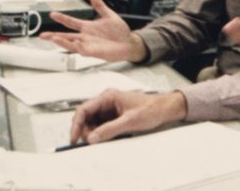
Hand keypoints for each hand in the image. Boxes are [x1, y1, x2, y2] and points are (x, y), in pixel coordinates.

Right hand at [41, 0, 147, 62]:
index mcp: (88, 27)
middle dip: (53, 36)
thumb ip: (99, 5)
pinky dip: (77, 47)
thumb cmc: (119, 31)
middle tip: (42, 35)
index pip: (71, 22)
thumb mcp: (109, 15)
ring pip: (71, 44)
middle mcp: (85, 37)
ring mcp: (88, 45)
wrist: (129, 42)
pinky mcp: (94, 52)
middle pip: (66, 36)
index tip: (52, 14)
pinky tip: (73, 43)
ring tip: (53, 38)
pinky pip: (82, 50)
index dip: (62, 18)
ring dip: (62, 42)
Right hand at [69, 90, 186, 144]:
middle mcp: (106, 101)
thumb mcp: (130, 121)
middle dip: (85, 131)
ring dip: (92, 133)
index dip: (76, 124)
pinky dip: (100, 134)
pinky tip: (106, 139)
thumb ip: (110, 129)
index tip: (74, 137)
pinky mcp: (113, 116)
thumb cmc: (151, 108)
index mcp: (108, 96)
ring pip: (92, 123)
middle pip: (86, 117)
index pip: (84, 109)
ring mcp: (109, 109)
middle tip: (89, 143)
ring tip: (100, 141)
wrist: (165, 109)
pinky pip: (101, 126)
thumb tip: (93, 138)